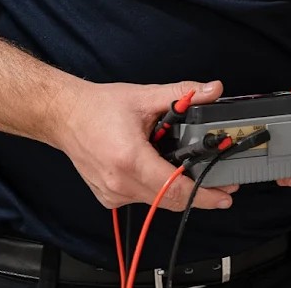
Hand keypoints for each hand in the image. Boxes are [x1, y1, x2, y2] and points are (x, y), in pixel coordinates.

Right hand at [50, 78, 237, 211]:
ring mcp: (113, 194)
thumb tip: (213, 89)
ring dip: (176, 190)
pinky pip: (142, 198)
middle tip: (222, 185)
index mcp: (130, 159)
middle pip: (169, 200)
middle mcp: (120, 183)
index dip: (204, 194)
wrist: (64, 116)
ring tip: (192, 171)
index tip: (225, 195)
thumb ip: (182, 93)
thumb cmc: (99, 107)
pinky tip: (161, 170)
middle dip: (198, 194)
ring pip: (156, 201)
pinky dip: (156, 187)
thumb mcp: (143, 96)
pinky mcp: (108, 197)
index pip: (175, 188)